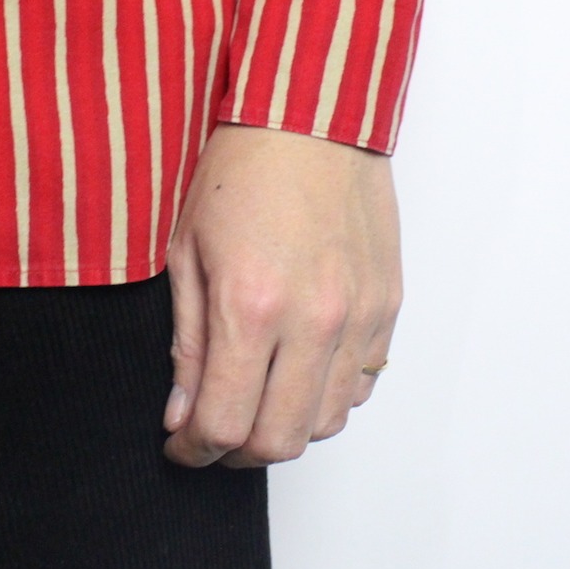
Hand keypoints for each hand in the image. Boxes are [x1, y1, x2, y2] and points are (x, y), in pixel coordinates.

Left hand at [162, 121, 401, 467]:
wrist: (312, 116)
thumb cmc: (243, 170)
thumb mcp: (187, 253)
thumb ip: (188, 344)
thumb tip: (183, 413)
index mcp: (252, 306)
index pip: (224, 423)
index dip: (194, 448)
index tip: (182, 444)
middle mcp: (313, 320)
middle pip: (279, 441)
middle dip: (236, 451)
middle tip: (215, 431)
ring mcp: (358, 315)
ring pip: (327, 422)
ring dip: (286, 426)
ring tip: (257, 399)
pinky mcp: (387, 305)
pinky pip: (363, 384)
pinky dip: (329, 394)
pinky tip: (300, 369)